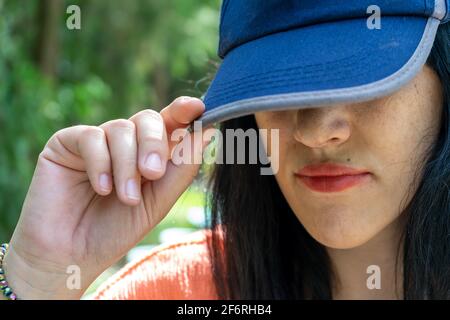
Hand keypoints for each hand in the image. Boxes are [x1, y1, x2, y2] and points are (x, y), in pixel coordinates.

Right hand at [3, 96, 209, 298]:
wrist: (72, 255)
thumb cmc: (117, 230)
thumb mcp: (158, 202)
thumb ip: (182, 168)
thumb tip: (209, 132)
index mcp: (149, 154)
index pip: (170, 124)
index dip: (184, 111)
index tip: (198, 107)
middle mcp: (125, 143)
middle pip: (149, 119)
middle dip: (154, 144)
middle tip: (152, 173)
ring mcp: (97, 141)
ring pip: (122, 128)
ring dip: (127, 165)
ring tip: (126, 197)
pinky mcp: (66, 143)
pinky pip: (91, 137)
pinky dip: (101, 163)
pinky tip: (101, 189)